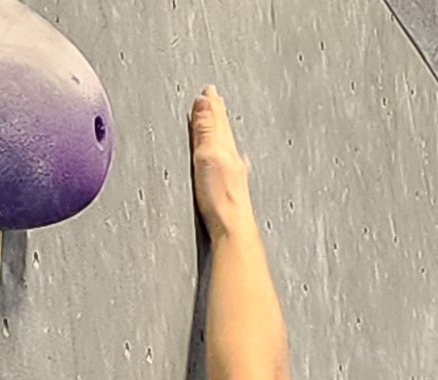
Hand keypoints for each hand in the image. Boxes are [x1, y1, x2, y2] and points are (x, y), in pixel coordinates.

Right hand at [190, 85, 252, 234]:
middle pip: (224, 130)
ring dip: (222, 131)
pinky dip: (226, 153)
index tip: (209, 90)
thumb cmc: (221, 199)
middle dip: (218, 113)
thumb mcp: (208, 156)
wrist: (233, 230)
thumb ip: (206, 129)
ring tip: (220, 120)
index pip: (218, 119)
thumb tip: (204, 100)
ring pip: (227, 145)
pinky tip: (231, 159)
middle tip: (214, 99)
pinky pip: (228, 163)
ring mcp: (233, 175)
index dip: (211, 104)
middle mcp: (232, 159)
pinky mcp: (231, 191)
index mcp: (226, 148)